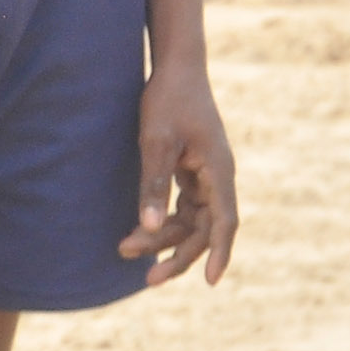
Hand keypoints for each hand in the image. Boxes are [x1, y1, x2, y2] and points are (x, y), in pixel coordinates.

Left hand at [124, 58, 236, 288]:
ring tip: (125, 250)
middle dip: (178, 253)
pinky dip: (162, 221)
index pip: (225, 220)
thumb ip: (154, 184)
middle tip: (147, 278)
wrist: (176, 68)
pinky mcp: (192, 171)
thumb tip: (146, 227)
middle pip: (205, 228)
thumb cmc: (168, 100)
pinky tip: (138, 232)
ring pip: (191, 220)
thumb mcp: (156, 141)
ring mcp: (206, 175)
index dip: (220, 253)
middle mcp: (217, 176)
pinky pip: (182, 207)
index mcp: (219, 169)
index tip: (209, 282)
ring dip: (163, 238)